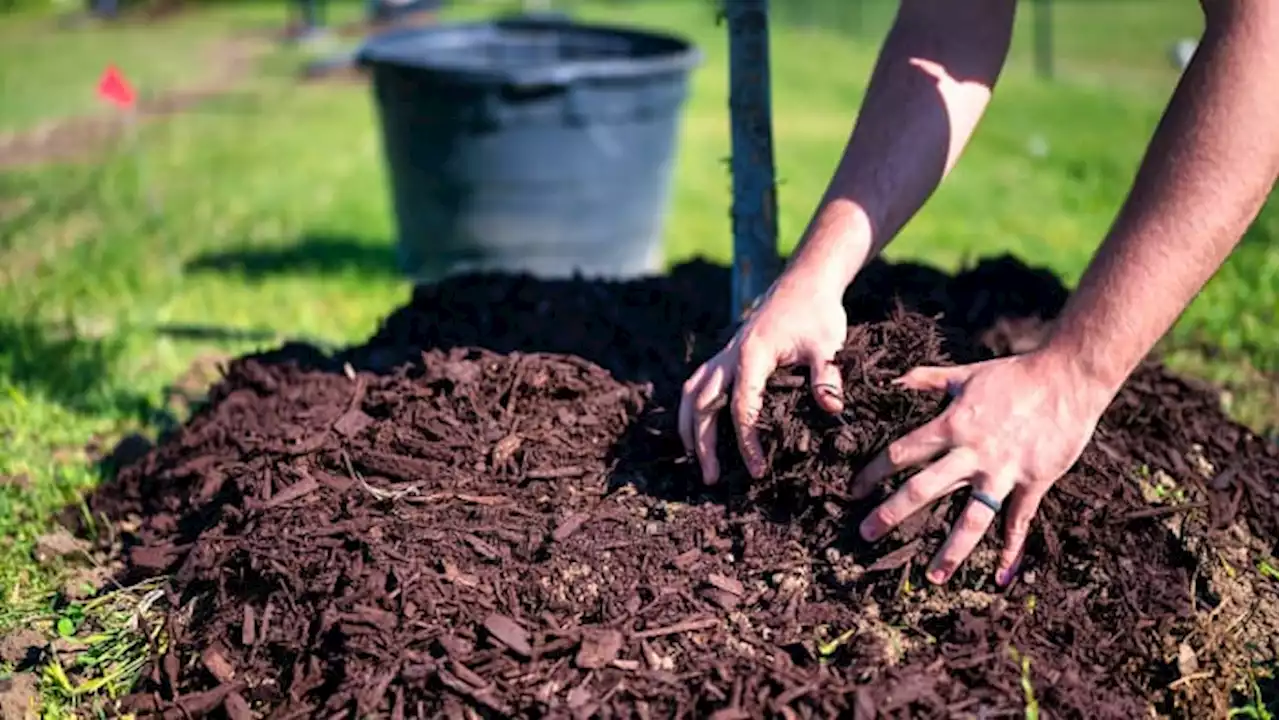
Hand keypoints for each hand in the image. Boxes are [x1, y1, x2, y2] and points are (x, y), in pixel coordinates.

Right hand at [678, 271, 847, 483]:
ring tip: (694, 460)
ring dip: (689, 427)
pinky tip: (696, 429)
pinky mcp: (725, 355)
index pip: (741, 407)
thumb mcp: (828, 344)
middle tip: (711, 479)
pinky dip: (691, 409)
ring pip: (691, 393)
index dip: (747, 442)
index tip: (757, 470)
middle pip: (703, 404)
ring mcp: (724, 354)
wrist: (805, 282)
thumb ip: (828, 376)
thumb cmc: (818, 314)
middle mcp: (730, 355)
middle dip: (703, 443)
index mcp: (752, 355)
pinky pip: (697, 383)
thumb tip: (832, 409)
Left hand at [851, 349, 1115, 586]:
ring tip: (933, 576)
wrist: (1068, 377)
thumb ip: (927, 379)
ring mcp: (1004, 472)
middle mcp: (973, 453)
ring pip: (972, 518)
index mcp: (952, 425)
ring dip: (952, 549)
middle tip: (866, 535)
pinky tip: (1001, 576)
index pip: (901, 453)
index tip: (854, 491)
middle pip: (923, 489)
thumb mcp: (965, 374)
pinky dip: (1011, 550)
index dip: (873, 472)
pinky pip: (1018, 521)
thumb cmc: (1015, 374)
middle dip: (892, 513)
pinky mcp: (1034, 482)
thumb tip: (894, 380)